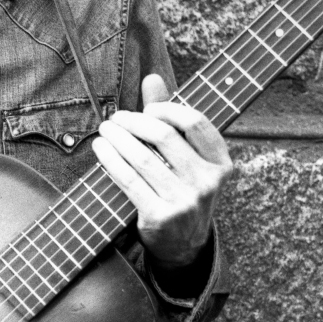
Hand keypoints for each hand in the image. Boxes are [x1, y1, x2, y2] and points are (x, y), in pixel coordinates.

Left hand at [92, 73, 232, 266]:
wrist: (183, 244)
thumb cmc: (182, 189)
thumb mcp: (187, 158)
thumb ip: (171, 117)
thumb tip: (152, 77)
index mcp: (221, 163)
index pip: (196, 122)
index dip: (168, 109)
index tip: (148, 109)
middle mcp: (207, 181)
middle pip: (165, 136)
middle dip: (134, 121)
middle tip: (116, 118)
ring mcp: (185, 201)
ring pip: (143, 158)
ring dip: (117, 138)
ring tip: (104, 130)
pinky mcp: (160, 216)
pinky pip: (129, 180)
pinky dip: (111, 160)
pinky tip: (101, 150)